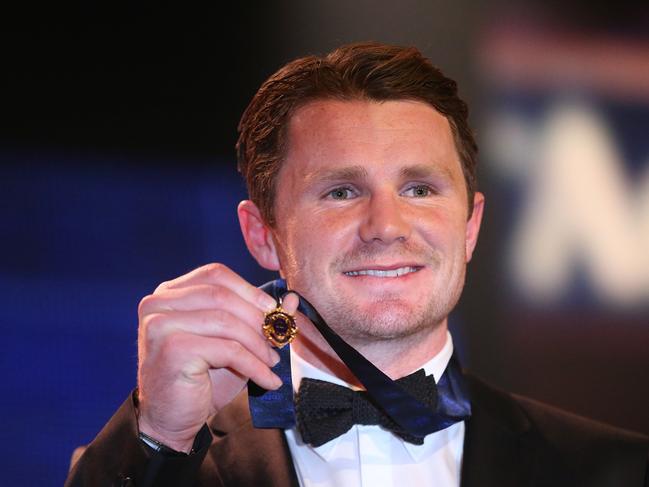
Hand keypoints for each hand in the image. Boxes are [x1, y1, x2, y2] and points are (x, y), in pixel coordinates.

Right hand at [135, 263, 297, 451]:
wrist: (169, 420)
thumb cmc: (199, 378)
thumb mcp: (231, 342)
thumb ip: (258, 317)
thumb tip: (292, 299)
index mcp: (169, 293)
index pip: (215, 275)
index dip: (249, 291)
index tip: (273, 311)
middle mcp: (158, 304)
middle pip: (222, 296)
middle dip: (257, 318)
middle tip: (278, 339)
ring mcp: (161, 325)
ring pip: (226, 323)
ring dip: (258, 344)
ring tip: (272, 362)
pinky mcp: (173, 349)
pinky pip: (228, 350)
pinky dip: (254, 365)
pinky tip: (267, 380)